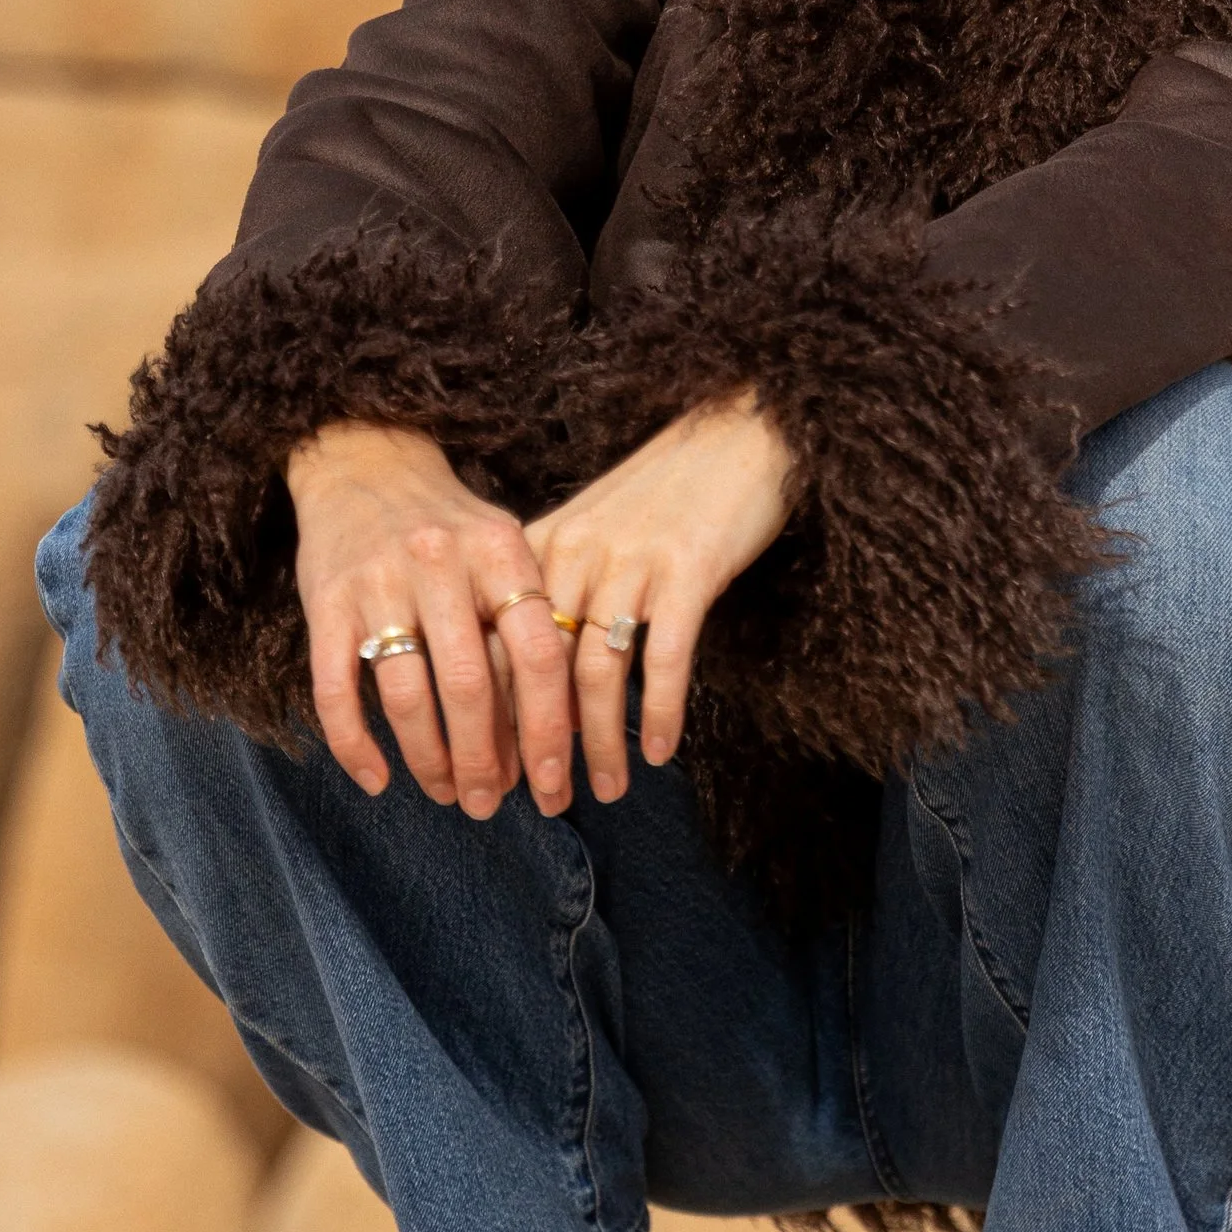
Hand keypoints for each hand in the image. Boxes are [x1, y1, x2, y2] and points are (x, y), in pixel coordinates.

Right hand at [288, 421, 581, 818]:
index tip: (552, 784)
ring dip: (428, 759)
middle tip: (490, 802)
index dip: (547, 727)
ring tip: (446, 792)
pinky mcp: (326, 602)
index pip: (535, 652)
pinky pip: (337, 690)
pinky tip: (377, 779)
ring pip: (406, 695)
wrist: (363, 462)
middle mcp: (440, 561)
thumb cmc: (450, 525)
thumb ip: (527, 623)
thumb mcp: (502, 549)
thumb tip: (554, 730)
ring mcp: (378, 581)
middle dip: (484, 759)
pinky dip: (355, 745)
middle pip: (468, 685)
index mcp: (499, 550)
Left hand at [525, 391, 795, 803]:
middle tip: (542, 801)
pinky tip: (663, 751)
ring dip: (600, 741)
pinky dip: (662, 710)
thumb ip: (562, 600)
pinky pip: (665, 656)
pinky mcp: (689, 568)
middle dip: (538, 746)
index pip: (496, 646)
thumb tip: (543, 696)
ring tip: (607, 789)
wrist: (740, 431)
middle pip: (539, 669)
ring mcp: (632, 560)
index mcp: (540, 547)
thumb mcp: (595, 534)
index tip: (494, 773)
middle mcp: (576, 552)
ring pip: (599, 672)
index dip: (492, 717)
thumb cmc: (667, 493)